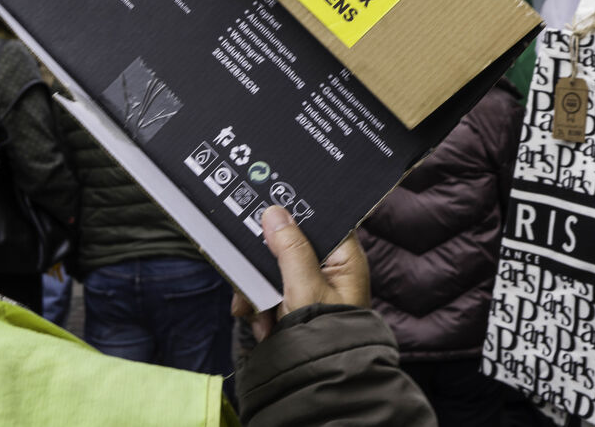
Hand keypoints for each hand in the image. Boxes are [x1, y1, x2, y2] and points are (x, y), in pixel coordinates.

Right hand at [231, 205, 369, 341]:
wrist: (315, 382)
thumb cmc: (325, 336)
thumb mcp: (305, 288)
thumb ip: (290, 248)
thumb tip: (275, 213)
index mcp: (343, 257)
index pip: (317, 220)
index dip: (292, 215)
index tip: (264, 213)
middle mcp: (326, 268)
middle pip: (286, 244)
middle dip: (263, 265)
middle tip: (251, 280)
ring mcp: (306, 285)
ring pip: (269, 268)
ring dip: (257, 291)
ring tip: (258, 315)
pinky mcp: (290, 302)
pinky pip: (265, 290)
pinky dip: (257, 306)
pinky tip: (261, 326)